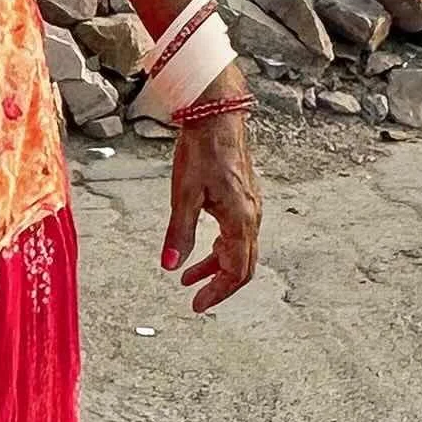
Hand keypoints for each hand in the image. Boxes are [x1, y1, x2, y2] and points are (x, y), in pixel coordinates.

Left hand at [160, 98, 258, 314]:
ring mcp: (251, 206)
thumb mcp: (184, 194)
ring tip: (188, 277)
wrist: (217, 116)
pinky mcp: (244, 197)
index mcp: (240, 219)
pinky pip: (237, 233)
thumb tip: (169, 266)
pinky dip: (220, 248)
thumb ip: (179, 233)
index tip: (197, 304)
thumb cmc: (202, 150)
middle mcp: (251, 216)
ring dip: (216, 266)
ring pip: (239, 249)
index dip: (217, 292)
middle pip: (243, 265)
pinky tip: (202, 246)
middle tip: (196, 299)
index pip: (236, 270)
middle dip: (219, 285)